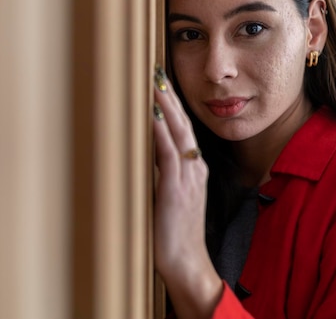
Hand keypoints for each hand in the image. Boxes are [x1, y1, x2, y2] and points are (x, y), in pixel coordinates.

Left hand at [152, 65, 222, 318]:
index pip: (183, 129)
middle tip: (157, 71)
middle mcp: (194, 168)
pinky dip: (161, 134)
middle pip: (183, 124)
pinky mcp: (176, 191)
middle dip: (170, 97)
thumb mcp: (169, 197)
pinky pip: (169, 156)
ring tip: (155, 83)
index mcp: (194, 169)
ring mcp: (188, 178)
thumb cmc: (175, 232)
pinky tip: (153, 117)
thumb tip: (141, 152)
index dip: (173, 105)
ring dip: (166, 107)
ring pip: (178, 134)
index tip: (160, 83)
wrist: (187, 263)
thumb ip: (160, 173)